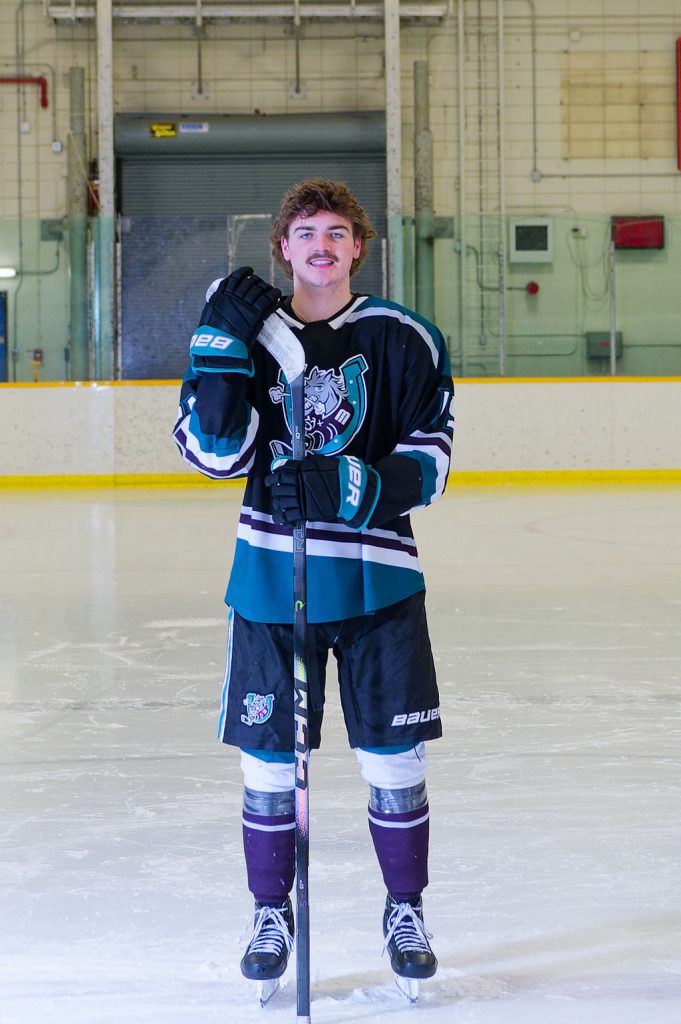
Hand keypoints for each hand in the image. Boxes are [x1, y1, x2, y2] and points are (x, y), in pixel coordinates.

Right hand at [190, 267, 281, 372]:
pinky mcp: (256, 313)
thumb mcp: (210, 311)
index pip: (236, 277)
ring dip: (266, 287)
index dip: (244, 272)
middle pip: (250, 282)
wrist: (219, 344)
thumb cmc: (212, 331)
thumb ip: (218, 301)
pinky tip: (276, 293)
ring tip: (270, 289)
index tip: (249, 272)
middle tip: (261, 284)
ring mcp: (246, 303)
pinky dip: (273, 294)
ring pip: (260, 289)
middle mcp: (235, 295)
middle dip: (257, 281)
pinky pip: (268, 299)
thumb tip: (223, 296)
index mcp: (223, 293)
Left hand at [265, 455, 379, 529]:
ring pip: (281, 503)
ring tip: (279, 505)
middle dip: (276, 492)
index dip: (273, 478)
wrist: (350, 490)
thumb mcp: (322, 463)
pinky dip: (283, 518)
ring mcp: (300, 500)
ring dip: (278, 504)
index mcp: (300, 471)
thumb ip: (308, 465)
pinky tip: (281, 518)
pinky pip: (289, 516)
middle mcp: (297, 485)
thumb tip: (299, 465)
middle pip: (279, 490)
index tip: (271, 481)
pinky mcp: (305, 513)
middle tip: (278, 493)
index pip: (280, 474)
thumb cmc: (339, 474)